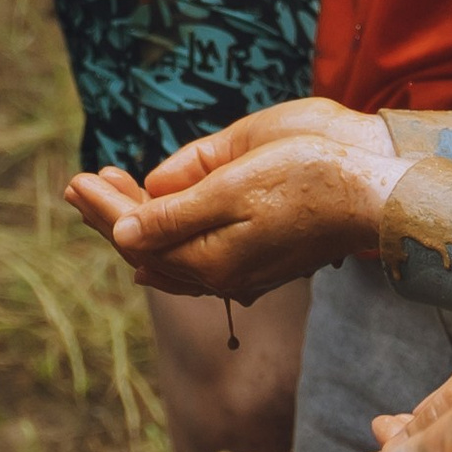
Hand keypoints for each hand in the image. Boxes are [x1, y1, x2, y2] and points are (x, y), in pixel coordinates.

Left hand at [65, 99, 400, 300]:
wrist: (376, 193)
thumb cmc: (310, 177)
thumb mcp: (234, 187)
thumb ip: (176, 213)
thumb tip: (124, 236)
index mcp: (209, 257)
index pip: (136, 234)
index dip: (104, 206)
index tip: (75, 180)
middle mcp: (220, 273)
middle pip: (148, 247)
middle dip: (111, 215)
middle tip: (78, 184)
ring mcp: (241, 270)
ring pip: (170, 254)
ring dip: (136, 222)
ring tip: (108, 194)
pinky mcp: (258, 260)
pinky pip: (195, 261)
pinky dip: (166, 243)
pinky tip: (154, 238)